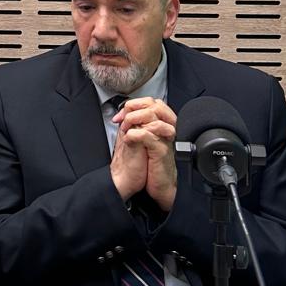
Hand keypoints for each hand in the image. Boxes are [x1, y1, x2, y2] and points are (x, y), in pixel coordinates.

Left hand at [114, 97, 177, 211]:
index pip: (151, 102)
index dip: (134, 104)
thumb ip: (135, 124)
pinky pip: (151, 136)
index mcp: (160, 124)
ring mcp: (165, 139)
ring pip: (155, 117)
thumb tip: (122, 113)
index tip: (121, 113)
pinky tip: (129, 137)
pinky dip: (137, 134)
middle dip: (135, 108)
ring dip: (135, 119)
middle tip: (123, 118)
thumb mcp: (140, 139)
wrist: (156, 183)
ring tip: (126, 127)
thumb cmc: (149, 162)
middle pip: (155, 105)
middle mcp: (165, 129)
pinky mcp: (162, 151)